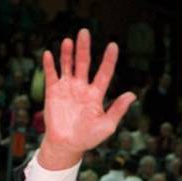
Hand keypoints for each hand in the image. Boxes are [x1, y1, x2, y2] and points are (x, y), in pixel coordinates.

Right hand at [38, 28, 135, 169]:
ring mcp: (67, 88)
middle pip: (84, 63)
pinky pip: (51, 75)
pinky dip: (50, 65)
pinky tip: (49, 54)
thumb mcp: (107, 126)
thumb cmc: (88, 138)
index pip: (104, 73)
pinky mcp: (53, 92)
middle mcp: (82, 88)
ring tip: (68, 41)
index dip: (109, 60)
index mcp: (96, 94)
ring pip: (68, 65)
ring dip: (67, 53)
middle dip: (84, 48)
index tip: (113, 46)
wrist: (67, 146)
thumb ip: (118, 110)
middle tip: (84, 32)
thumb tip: (132, 95)